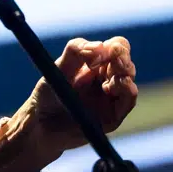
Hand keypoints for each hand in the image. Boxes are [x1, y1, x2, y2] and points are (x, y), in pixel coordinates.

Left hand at [15, 36, 137, 163]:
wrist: (43, 125)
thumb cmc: (49, 93)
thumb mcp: (58, 68)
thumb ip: (76, 51)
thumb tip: (100, 46)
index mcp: (96, 62)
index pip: (117, 47)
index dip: (114, 47)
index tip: (97, 56)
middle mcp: (108, 77)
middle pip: (126, 61)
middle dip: (121, 58)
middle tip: (113, 59)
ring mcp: (112, 96)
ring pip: (129, 78)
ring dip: (123, 73)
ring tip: (109, 78)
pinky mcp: (114, 114)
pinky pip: (128, 100)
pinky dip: (127, 90)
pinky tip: (116, 87)